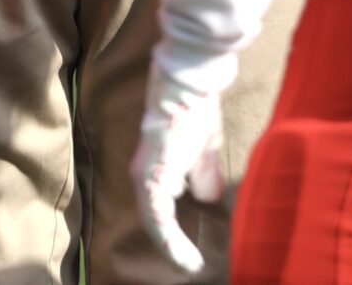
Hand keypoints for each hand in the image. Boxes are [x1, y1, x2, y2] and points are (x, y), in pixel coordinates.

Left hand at [134, 76, 225, 274]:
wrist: (188, 85)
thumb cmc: (196, 111)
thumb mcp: (204, 150)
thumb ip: (203, 174)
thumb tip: (206, 197)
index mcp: (158, 169)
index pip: (161, 210)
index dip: (173, 233)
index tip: (192, 256)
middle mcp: (145, 175)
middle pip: (155, 220)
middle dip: (172, 245)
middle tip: (190, 266)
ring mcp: (145, 176)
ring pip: (154, 222)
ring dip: (171, 246)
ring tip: (189, 265)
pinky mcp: (151, 176)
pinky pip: (157, 217)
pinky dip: (169, 238)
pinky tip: (185, 254)